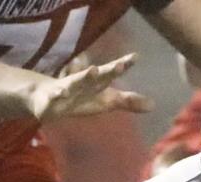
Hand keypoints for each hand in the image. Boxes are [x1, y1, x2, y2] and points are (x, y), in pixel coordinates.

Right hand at [31, 53, 153, 121]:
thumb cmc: (81, 98)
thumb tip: (153, 105)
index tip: (135, 57)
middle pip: (98, 75)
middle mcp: (84, 82)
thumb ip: (127, 102)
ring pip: (76, 81)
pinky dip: (57, 93)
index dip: (123, 65)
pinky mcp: (52, 98)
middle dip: (108, 70)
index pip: (111, 73)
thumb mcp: (106, 101)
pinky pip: (55, 95)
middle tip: (120, 65)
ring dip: (84, 75)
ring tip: (93, 69)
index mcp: (96, 83)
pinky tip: (62, 92)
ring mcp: (67, 88)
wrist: (46, 100)